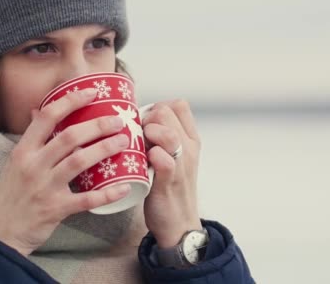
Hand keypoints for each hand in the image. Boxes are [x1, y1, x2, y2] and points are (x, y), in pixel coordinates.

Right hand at [0, 88, 130, 255]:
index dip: (71, 101)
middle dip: (97, 126)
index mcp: (23, 150)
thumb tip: (37, 111)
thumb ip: (30, 139)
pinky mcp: (56, 209)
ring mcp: (44, 187)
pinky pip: (86, 199)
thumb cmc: (12, 194)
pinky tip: (124, 186)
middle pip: (69, 137)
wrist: (0, 233)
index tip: (92, 92)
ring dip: (105, 149)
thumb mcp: (15, 163)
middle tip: (118, 122)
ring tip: (124, 142)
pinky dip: (107, 193)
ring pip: (79, 162)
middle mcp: (33, 165)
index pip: (47, 116)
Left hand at [142, 100, 202, 247]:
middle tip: (139, 135)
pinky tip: (144, 161)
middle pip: (167, 111)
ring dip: (148, 134)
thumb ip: (164, 139)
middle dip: (147, 118)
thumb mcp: (175, 159)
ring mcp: (180, 164)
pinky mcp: (169, 181)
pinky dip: (151, 156)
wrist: (179, 223)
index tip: (147, 121)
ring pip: (167, 133)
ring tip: (141, 146)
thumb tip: (139, 120)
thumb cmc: (170, 189)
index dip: (158, 106)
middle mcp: (188, 148)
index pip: (179, 105)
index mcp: (190, 140)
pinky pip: (162, 159)